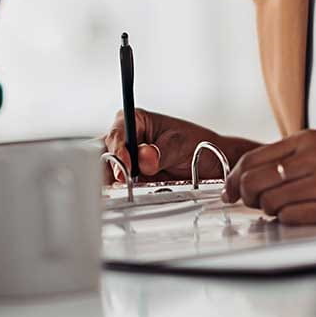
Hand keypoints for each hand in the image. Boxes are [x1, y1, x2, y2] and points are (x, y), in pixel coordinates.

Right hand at [101, 109, 249, 183]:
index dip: (118, 149)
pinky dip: (123, 194)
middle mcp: (127, 139)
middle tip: (121, 182)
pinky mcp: (131, 180)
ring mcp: (127, 161)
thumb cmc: (198, 144)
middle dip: (109, 168)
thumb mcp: (181, 144)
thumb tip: (145, 157)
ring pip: (108, 173)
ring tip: (127, 191)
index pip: (118, 133)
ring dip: (115, 184)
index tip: (126, 166)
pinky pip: (119, 189)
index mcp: (135, 119)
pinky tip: (130, 197)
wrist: (211, 163)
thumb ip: (162, 151)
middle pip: (105, 153)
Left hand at [222, 130, 315, 225]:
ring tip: (279, 205)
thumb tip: (239, 177)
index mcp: (306, 141)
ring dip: (269, 209)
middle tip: (251, 200)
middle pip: (256, 181)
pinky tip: (295, 212)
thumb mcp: (312, 145)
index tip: (228, 189)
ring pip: (271, 203)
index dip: (234, 177)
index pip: (253, 158)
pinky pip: (291, 218)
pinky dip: (286, 218)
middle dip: (247, 195)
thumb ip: (279, 155)